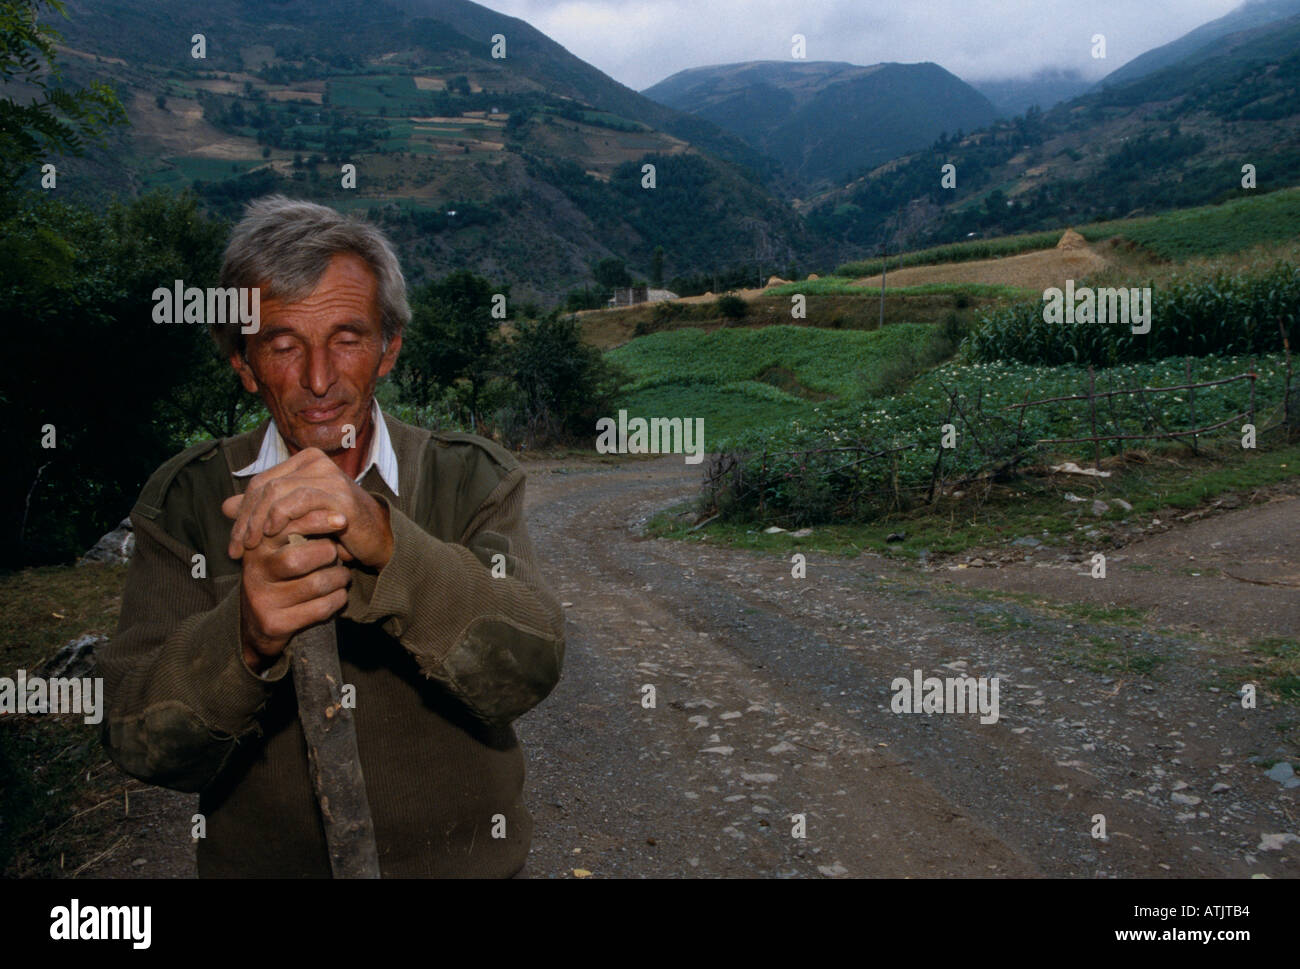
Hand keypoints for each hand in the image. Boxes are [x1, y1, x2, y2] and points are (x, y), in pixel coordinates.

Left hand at [221, 447, 393, 569]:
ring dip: (258, 521)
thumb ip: (262, 509)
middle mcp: (316, 462)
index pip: (260, 482)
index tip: (232, 544)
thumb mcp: (294, 518)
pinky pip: (300, 500)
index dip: (242, 513)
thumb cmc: (335, 528)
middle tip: (236, 549)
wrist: (376, 539)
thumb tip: (225, 506)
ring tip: (251, 546)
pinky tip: (272, 533)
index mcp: (304, 462)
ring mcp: (329, 475)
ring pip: (277, 491)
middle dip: (246, 520)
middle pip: (265, 486)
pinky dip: (281, 516)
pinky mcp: (338, 494)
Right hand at [234, 533, 350, 673]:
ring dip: (339, 578)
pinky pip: (320, 608)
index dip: (316, 521)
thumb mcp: (281, 547)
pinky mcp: (275, 623)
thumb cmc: (280, 574)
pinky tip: (338, 595)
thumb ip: (297, 525)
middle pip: (298, 559)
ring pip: (316, 584)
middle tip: (341, 555)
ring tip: (343, 575)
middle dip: (329, 554)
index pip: (285, 527)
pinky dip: (338, 599)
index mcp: (256, 546)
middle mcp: (255, 571)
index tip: (342, 519)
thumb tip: (330, 503)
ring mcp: (263, 600)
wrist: (257, 623)